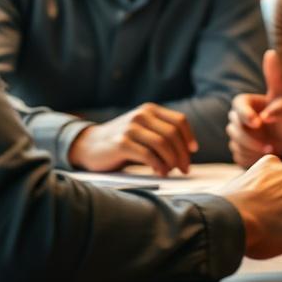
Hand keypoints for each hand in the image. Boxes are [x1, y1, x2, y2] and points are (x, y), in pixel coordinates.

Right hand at [68, 102, 197, 175]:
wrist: (89, 145)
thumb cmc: (122, 141)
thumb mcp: (143, 130)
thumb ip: (161, 133)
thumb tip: (187, 151)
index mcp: (150, 110)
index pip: (179, 121)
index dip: (189, 137)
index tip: (193, 151)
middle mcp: (141, 115)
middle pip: (172, 134)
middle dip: (182, 153)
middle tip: (185, 168)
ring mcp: (130, 128)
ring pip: (162, 144)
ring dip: (172, 160)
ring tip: (173, 171)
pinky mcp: (121, 143)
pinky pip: (148, 155)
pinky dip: (159, 165)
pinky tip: (161, 172)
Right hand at [227, 50, 281, 167]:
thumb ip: (276, 79)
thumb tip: (270, 58)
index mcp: (245, 102)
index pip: (238, 105)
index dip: (246, 114)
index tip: (258, 122)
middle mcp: (236, 117)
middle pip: (235, 127)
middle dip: (252, 137)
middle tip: (270, 144)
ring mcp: (235, 134)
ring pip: (235, 143)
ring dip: (254, 148)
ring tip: (271, 149)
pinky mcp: (237, 150)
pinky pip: (238, 155)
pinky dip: (252, 157)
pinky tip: (264, 155)